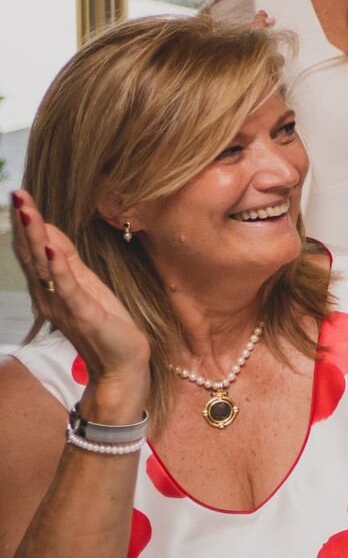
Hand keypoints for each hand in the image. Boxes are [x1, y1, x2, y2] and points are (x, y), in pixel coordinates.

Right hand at [9, 192, 150, 387]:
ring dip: (36, 236)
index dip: (29, 222)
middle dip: (26, 222)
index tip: (21, 194)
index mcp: (51, 285)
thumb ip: (67, 260)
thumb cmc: (106, 323)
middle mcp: (49, 294)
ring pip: (44, 264)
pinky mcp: (83, 313)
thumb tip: (49, 234)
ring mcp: (63, 304)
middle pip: (33, 252)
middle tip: (17, 194)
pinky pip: (67, 287)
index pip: (36, 248)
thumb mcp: (86, 284)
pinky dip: (58, 268)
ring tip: (27, 210)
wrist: (120, 364)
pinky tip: (52, 250)